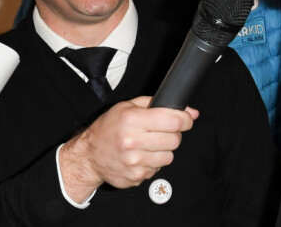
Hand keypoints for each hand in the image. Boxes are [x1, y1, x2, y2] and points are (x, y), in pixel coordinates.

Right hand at [59, 96, 198, 202]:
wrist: (90, 154)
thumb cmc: (109, 127)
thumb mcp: (128, 106)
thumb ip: (158, 103)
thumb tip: (191, 111)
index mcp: (132, 119)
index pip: (172, 121)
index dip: (186, 119)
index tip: (187, 119)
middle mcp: (133, 141)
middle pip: (174, 139)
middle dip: (174, 134)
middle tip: (164, 130)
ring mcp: (135, 162)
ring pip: (169, 156)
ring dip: (164, 149)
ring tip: (150, 143)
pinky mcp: (136, 177)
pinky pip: (158, 169)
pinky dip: (154, 161)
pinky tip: (142, 155)